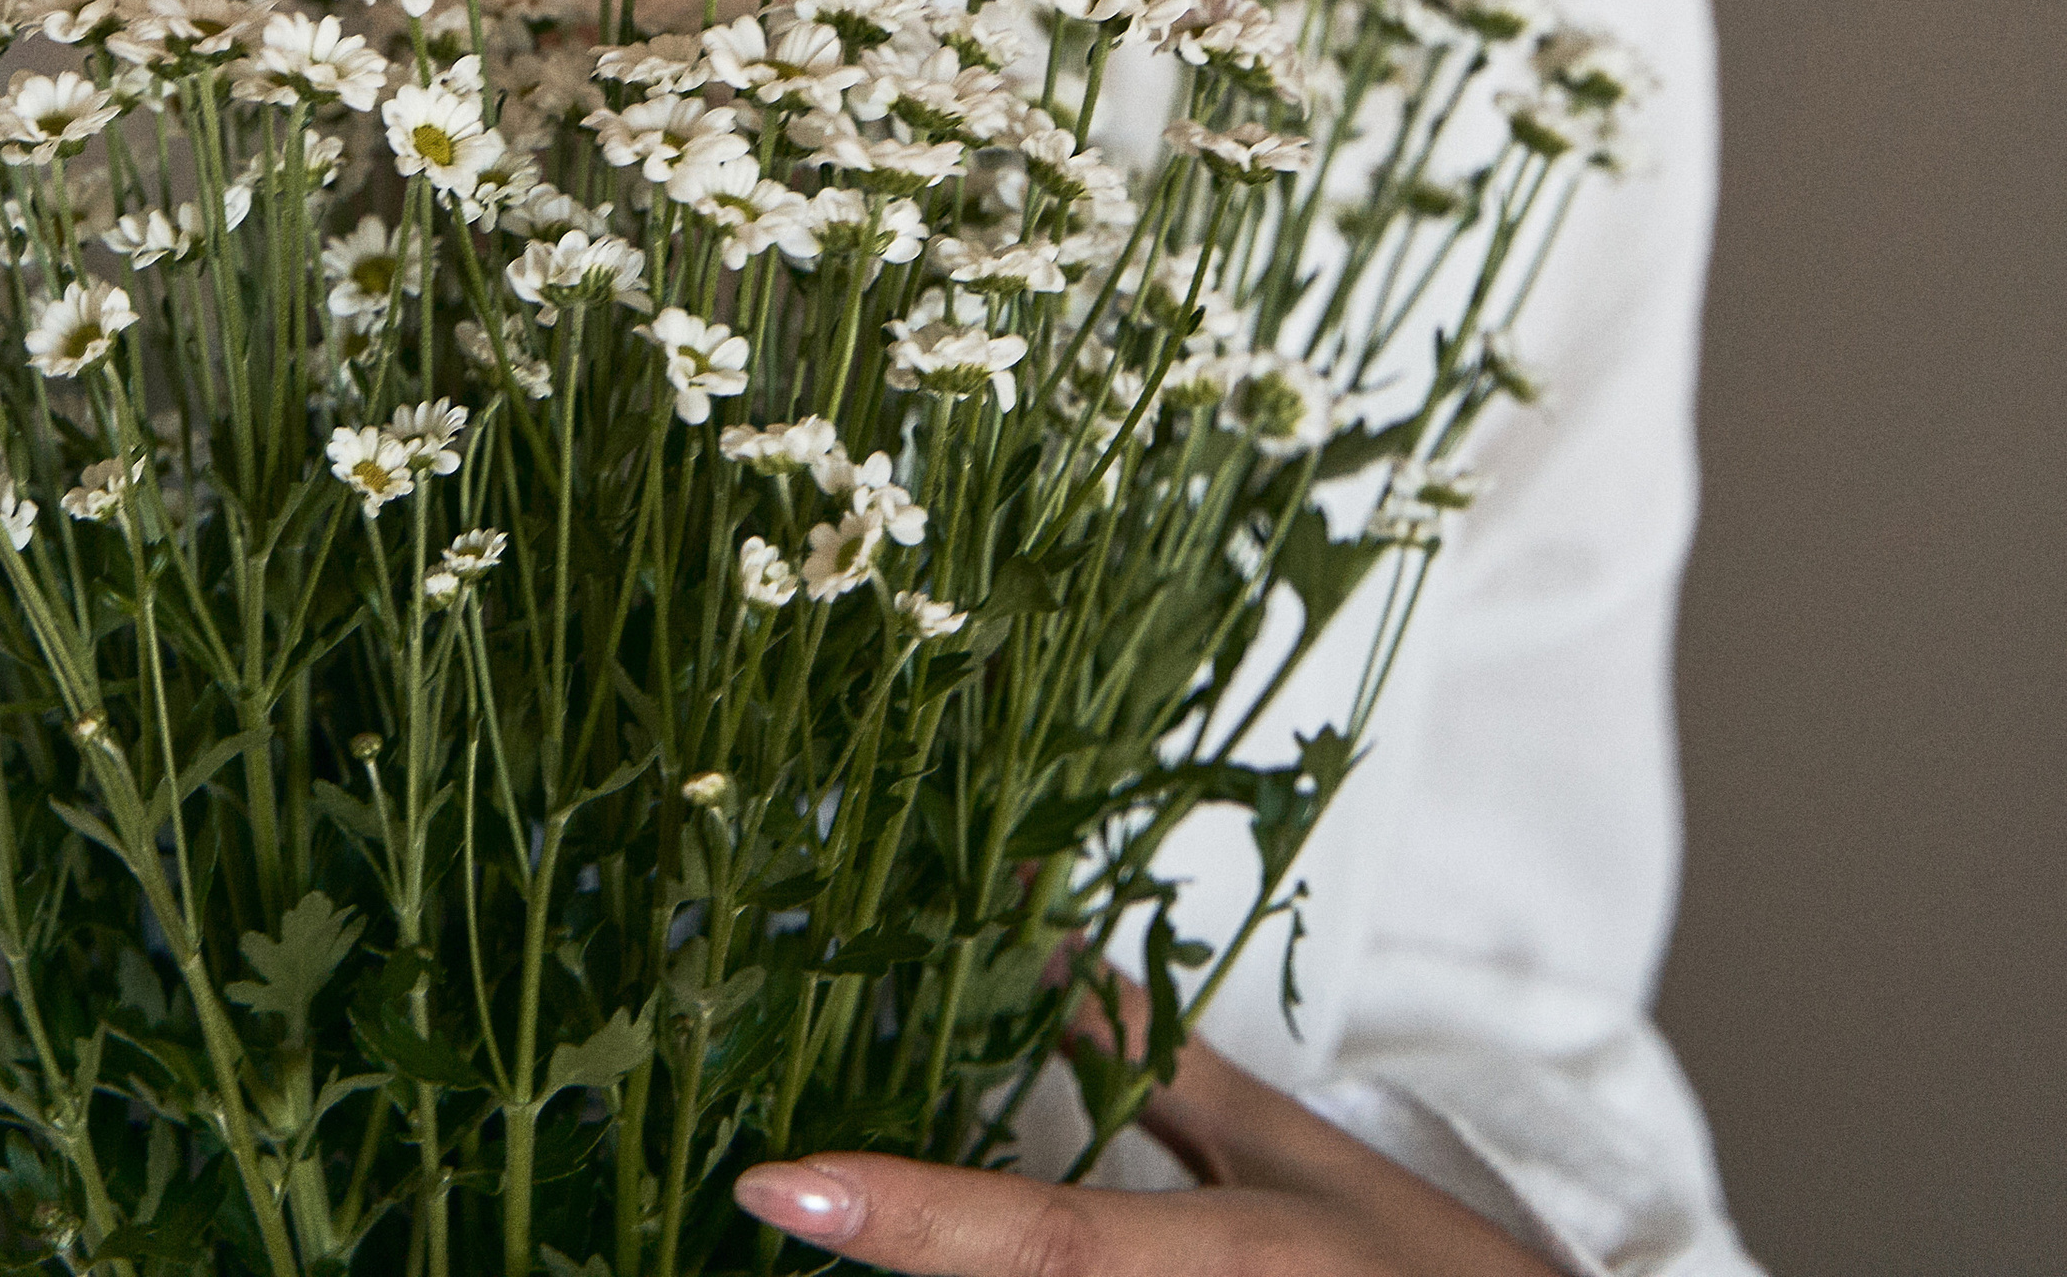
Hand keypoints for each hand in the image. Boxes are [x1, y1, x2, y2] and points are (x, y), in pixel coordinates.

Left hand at [735, 984, 1555, 1276]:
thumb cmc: (1426, 1272)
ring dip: (954, 1257)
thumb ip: (1156, 1059)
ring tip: (869, 1212)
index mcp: (1210, 1264)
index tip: (774, 1186)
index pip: (1036, 1237)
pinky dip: (1006, 1265)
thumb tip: (1041, 955)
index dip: (900, 1215)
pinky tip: (953, 1235)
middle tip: (811, 1195)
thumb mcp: (1292, 1155)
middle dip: (910, 1246)